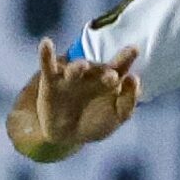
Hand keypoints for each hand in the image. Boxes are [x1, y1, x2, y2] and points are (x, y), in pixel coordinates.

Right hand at [16, 40, 139, 157]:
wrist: (66, 136)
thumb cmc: (96, 122)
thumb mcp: (117, 116)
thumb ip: (128, 101)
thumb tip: (134, 78)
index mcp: (109, 79)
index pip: (120, 66)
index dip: (126, 57)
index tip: (133, 50)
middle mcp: (91, 74)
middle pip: (98, 69)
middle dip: (104, 71)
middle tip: (112, 76)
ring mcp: (70, 77)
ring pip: (74, 69)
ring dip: (77, 67)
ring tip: (82, 66)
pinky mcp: (51, 82)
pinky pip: (48, 66)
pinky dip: (46, 54)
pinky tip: (45, 43)